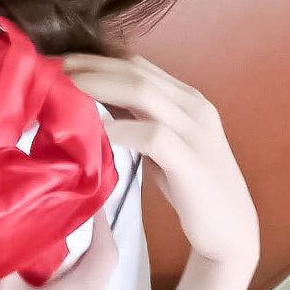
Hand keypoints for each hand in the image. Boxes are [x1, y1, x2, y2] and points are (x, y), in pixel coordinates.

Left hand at [62, 53, 259, 268]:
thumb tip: (97, 102)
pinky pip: (152, 136)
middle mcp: (194, 107)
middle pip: (137, 72)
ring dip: (102, 86)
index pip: (140, 66)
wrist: (231, 231)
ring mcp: (195, 132)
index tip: (66, 61)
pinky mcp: (191, 162)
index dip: (100, 59)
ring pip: (143, 93)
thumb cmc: (192, 186)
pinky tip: (98, 131)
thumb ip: (139, 120)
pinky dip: (121, 130)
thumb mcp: (164, 145)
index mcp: (188, 99)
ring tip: (70, 87)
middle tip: (58, 66)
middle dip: (94, 66)